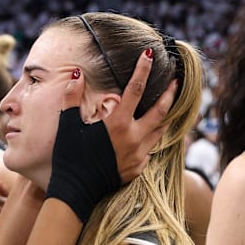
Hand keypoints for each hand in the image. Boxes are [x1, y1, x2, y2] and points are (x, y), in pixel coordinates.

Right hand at [46, 51, 175, 222]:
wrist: (76, 191)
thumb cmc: (69, 157)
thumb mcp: (67, 125)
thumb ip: (72, 98)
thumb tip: (77, 74)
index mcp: (117, 123)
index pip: (135, 89)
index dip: (143, 69)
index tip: (150, 54)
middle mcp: (133, 137)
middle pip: (159, 111)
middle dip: (169, 94)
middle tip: (177, 81)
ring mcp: (138, 155)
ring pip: (159, 131)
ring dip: (165, 117)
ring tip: (169, 106)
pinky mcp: (137, 169)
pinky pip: (150, 150)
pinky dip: (152, 139)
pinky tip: (150, 135)